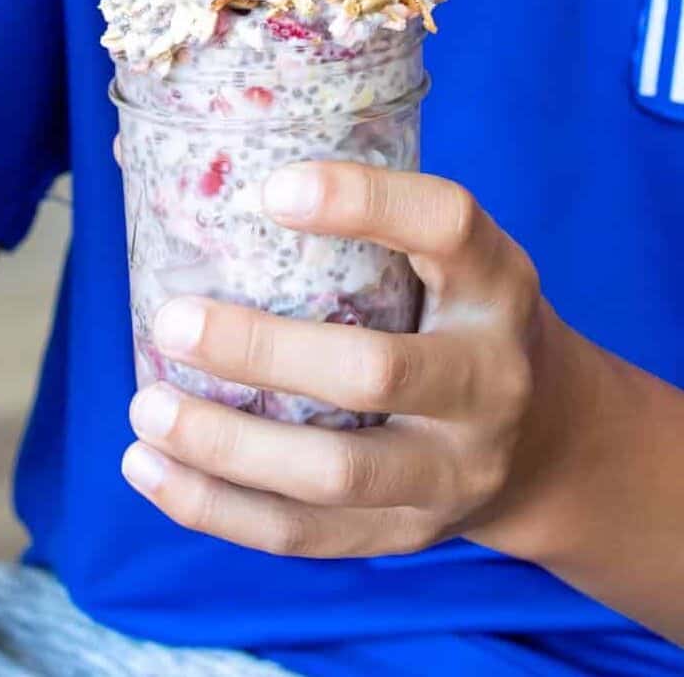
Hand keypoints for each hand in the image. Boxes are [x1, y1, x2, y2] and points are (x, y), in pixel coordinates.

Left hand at [122, 162, 573, 558]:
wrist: (547, 439)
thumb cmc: (458, 317)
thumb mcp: (447, 257)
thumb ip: (357, 220)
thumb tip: (163, 158)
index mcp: (495, 282)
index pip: (445, 225)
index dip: (362, 201)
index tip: (271, 189)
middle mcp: (490, 377)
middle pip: (376, 372)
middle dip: (261, 352)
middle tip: (172, 321)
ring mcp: (456, 469)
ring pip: (334, 472)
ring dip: (226, 445)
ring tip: (145, 409)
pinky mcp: (412, 532)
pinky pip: (307, 534)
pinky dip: (218, 507)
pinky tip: (150, 470)